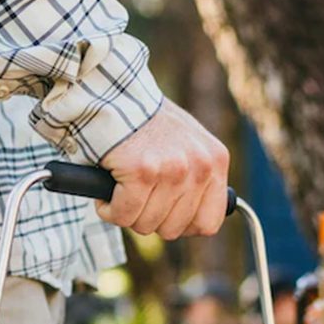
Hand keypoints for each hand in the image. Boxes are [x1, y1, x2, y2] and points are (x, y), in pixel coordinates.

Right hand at [98, 99, 229, 238]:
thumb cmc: (145, 124)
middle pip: (173, 230)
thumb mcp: (187, 146)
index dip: (182, 225)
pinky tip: (109, 185)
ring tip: (123, 183)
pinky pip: (123, 215)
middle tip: (138, 191)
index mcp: (215, 162)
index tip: (165, 212)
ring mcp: (172, 170)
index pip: (209, 223)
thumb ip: (197, 179)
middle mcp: (199, 167)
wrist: (113, 93)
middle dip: (149, 218)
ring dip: (127, 211)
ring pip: (146, 225)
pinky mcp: (142, 172)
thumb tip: (197, 223)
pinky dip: (108, 208)